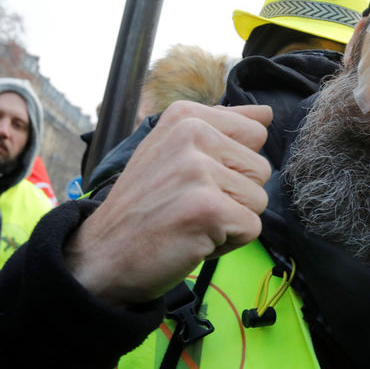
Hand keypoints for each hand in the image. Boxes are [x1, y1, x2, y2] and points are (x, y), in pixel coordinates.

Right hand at [64, 101, 272, 306]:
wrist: (102, 255)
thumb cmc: (144, 207)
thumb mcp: (174, 151)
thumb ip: (223, 129)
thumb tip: (267, 113)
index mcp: (186, 116)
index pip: (254, 133)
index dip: (233, 166)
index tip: (194, 180)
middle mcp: (192, 134)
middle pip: (260, 168)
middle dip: (235, 196)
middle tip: (190, 205)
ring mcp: (199, 170)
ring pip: (258, 199)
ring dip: (230, 220)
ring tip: (190, 221)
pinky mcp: (209, 207)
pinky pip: (252, 228)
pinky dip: (227, 243)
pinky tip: (193, 239)